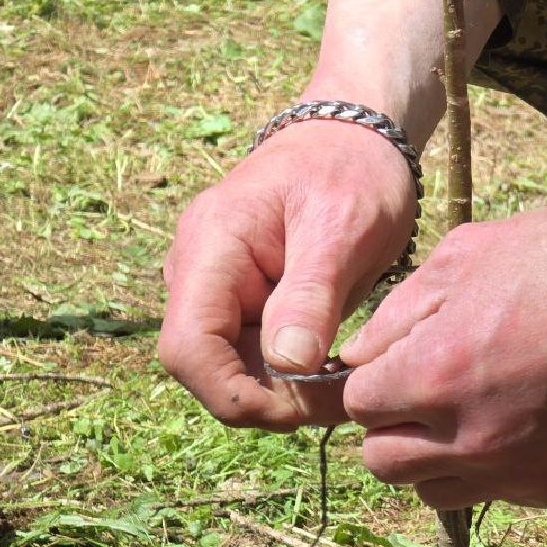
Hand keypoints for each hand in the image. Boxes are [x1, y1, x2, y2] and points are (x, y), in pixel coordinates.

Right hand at [157, 121, 416, 429]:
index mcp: (210, 248)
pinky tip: (335, 373)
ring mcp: (218, 290)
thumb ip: (310, 296)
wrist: (358, 136)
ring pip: (231, 370)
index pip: (187, 349)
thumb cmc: (352, 170)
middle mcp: (199, 273)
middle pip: (206, 369)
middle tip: (342, 401)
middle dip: (268, 400)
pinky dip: (291, 379)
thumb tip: (287, 366)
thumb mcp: (343, 227)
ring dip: (283, 395)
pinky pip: (253, 358)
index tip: (301, 409)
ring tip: (347, 387)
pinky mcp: (243, 303)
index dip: (235, 395)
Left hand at [338, 186, 546, 509]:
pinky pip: (505, 492)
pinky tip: (542, 411)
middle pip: (383, 464)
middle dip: (395, 425)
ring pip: (438, 491)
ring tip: (483, 403)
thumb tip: (352, 362)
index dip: (376, 380)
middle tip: (432, 388)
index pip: (358, 407)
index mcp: (435, 376)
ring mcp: (524, 474)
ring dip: (441, 455)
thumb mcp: (463, 257)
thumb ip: (394, 318)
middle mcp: (474, 440)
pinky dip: (506, 463)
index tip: (404, 361)